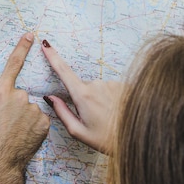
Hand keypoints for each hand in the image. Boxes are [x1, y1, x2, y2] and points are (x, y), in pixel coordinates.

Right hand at [0, 34, 49, 183]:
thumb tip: (0, 91)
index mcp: (1, 91)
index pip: (13, 63)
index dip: (22, 47)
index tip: (31, 35)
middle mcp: (19, 96)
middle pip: (20, 95)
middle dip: (14, 106)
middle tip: (6, 125)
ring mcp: (33, 109)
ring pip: (30, 108)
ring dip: (24, 118)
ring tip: (14, 134)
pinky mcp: (44, 122)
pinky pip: (39, 119)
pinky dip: (34, 126)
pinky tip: (25, 137)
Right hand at [41, 39, 124, 153]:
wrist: (138, 138)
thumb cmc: (107, 139)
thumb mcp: (79, 131)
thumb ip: (62, 112)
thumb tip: (49, 97)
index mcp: (83, 95)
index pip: (63, 71)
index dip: (52, 56)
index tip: (45, 44)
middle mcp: (97, 84)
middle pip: (82, 86)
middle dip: (83, 99)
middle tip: (94, 119)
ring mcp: (111, 83)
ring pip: (97, 89)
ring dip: (98, 100)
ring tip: (108, 118)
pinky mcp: (123, 84)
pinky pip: (110, 89)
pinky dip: (110, 99)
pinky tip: (117, 112)